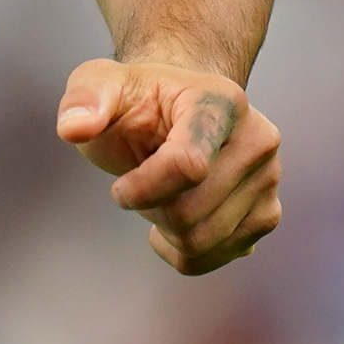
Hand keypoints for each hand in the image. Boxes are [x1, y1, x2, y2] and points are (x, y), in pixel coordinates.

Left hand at [57, 58, 278, 274]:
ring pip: (203, 241)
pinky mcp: (268, 214)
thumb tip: (73, 127)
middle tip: (140, 185)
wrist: (177, 112)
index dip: (143, 189)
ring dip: (165, 229)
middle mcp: (258, 139)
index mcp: (222, 101)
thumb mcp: (99, 85)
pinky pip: (218, 258)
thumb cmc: (135, 101)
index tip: (118, 188)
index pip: (188, 166)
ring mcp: (269, 179)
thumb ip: (83, 100)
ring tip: (162, 196)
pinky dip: (185, 251)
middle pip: (190, 213)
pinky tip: (176, 221)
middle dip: (150, 209)